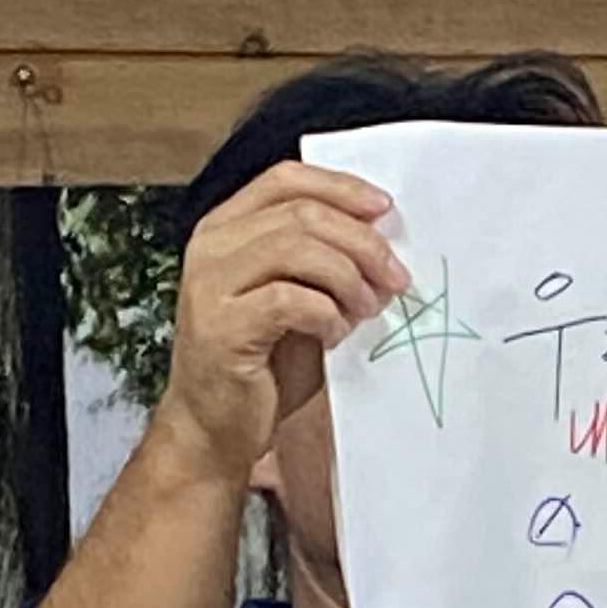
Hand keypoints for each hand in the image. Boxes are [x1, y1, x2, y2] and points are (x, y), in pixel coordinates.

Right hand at [157, 162, 405, 489]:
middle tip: (397, 277)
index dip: (341, 188)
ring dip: (348, 278)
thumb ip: (325, 265)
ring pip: (295, 248)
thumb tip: (385, 247)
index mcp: (227, 227)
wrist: (216, 427)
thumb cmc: (264, 365)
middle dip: (361, 242)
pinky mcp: (221, 326)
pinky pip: (290, 300)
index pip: (285, 180)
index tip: (386, 211)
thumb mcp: (299, 301)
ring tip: (366, 310)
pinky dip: (326, 315)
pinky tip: (335, 335)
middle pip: (301, 213)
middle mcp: (211, 245)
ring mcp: (210, 283)